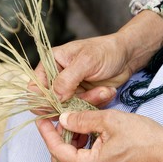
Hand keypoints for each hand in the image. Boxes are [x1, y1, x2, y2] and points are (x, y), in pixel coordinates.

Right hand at [28, 10, 162, 111]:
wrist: (127, 57)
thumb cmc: (106, 51)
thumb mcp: (86, 61)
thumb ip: (67, 79)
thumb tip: (54, 97)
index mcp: (51, 64)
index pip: (35, 87)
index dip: (43, 99)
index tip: (58, 102)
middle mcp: (57, 79)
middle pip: (51, 103)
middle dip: (69, 103)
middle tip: (86, 97)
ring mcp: (70, 91)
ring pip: (68, 109)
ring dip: (87, 102)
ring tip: (103, 90)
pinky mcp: (82, 99)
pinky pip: (82, 110)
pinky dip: (95, 104)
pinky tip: (107, 92)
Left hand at [36, 110, 162, 161]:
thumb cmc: (144, 137)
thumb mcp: (109, 120)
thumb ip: (82, 119)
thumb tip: (64, 118)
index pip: (57, 151)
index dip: (47, 134)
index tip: (42, 120)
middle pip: (63, 159)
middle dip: (59, 139)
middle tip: (63, 120)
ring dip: (71, 143)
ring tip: (79, 124)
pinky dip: (82, 149)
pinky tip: (90, 134)